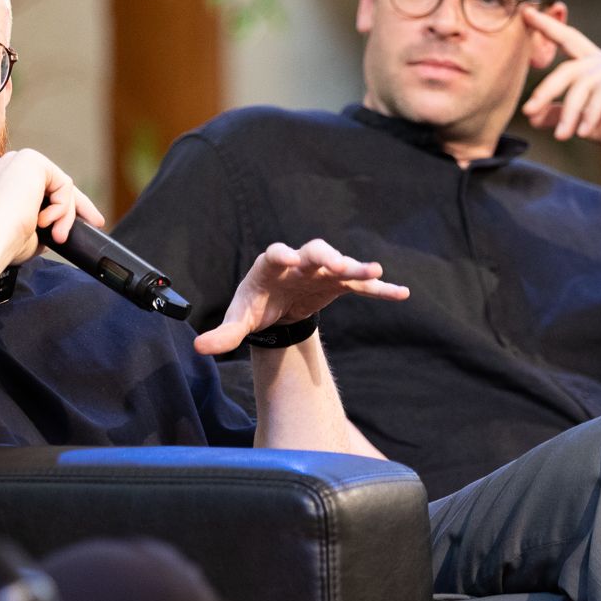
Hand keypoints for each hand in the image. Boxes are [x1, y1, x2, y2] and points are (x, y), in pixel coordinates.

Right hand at [0, 148, 105, 264]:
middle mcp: (4, 167)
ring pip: (59, 186)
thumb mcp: (24, 235)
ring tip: (57, 235)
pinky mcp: (31, 160)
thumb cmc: (0, 244)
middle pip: (51, 184)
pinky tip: (45, 221)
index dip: (56, 205)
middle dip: (75, 205)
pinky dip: (63, 207)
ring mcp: (16, 161)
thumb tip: (57, 229)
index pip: (35, 190)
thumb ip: (39, 225)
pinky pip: (63, 184)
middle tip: (95, 222)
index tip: (69, 224)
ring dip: (65, 214)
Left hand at [194, 239, 408, 355]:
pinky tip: (401, 293)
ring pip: (341, 264)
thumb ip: (223, 334)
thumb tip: (199, 348)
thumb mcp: (239, 321)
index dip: (282, 255)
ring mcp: (321, 272)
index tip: (288, 257)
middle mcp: (298, 263)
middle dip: (325, 256)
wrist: (276, 306)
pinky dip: (380, 289)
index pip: (275, 255)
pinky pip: (361, 286)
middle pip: (314, 252)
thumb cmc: (255, 307)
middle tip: (336, 262)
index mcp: (270, 267)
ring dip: (357, 268)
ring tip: (375, 272)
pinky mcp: (338, 284)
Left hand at [521, 7, 600, 152]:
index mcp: (598, 68)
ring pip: (583, 83)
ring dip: (569, 112)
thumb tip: (532, 115)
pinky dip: (590, 112)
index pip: (569, 42)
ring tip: (562, 135)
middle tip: (528, 110)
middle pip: (569, 67)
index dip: (548, 27)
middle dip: (546, 89)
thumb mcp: (588, 124)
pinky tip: (583, 131)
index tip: (526, 12)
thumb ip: (561, 116)